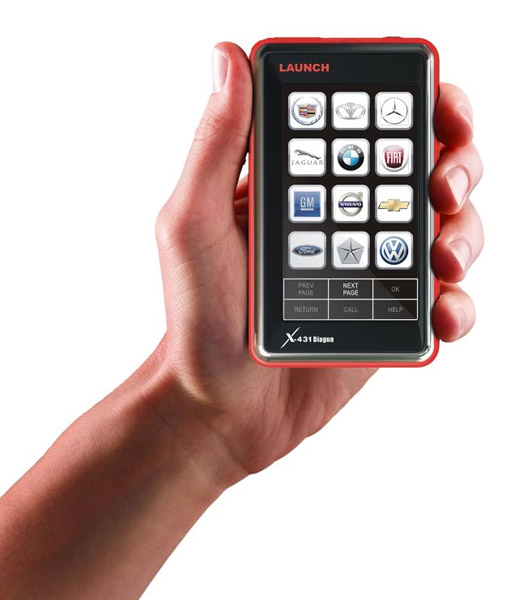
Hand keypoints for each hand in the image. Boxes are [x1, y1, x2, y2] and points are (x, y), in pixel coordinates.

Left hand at [154, 42, 482, 480]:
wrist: (220, 406)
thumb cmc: (197, 317)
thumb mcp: (192, 223)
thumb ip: (216, 145)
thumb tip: (228, 57)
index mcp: (299, 186)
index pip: (363, 125)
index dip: (408, 105)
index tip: (430, 107)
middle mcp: (340, 219)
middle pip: (421, 168)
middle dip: (455, 162)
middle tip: (444, 185)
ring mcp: (368, 268)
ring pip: (445, 229)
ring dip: (466, 232)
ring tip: (444, 258)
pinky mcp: (386, 318)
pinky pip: (441, 300)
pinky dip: (457, 303)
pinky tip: (442, 314)